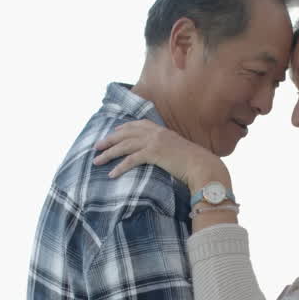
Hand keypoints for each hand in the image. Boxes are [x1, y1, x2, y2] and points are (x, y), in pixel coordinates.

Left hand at [92, 119, 224, 189]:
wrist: (202, 165)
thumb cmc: (192, 161)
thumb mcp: (177, 148)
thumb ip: (165, 146)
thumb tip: (159, 154)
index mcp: (160, 130)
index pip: (136, 125)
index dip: (121, 129)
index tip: (112, 133)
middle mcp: (155, 133)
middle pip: (125, 134)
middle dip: (109, 140)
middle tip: (96, 147)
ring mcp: (154, 142)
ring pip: (125, 146)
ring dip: (108, 154)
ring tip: (97, 162)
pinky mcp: (154, 153)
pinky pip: (132, 160)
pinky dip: (120, 167)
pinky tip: (111, 174)